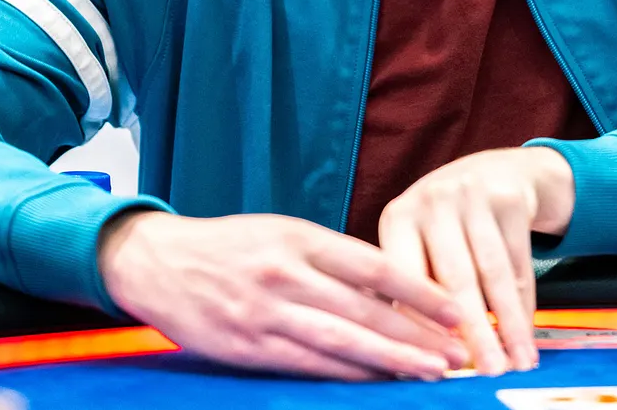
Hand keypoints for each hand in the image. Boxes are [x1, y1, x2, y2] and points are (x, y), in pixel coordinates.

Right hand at [99, 210, 466, 380]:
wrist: (159, 262)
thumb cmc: (230, 246)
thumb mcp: (282, 233)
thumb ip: (330, 258)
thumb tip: (389, 290)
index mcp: (300, 238)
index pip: (374, 265)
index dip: (419, 290)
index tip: (453, 308)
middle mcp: (287, 273)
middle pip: (366, 308)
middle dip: (417, 335)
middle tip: (458, 352)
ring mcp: (267, 312)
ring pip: (342, 341)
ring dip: (392, 360)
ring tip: (431, 371)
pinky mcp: (249, 345)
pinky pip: (308, 364)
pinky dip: (346, 376)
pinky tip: (376, 383)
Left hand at [377, 147, 575, 375]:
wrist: (495, 171)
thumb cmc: (446, 224)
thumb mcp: (418, 241)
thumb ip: (414, 289)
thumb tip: (413, 353)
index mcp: (398, 217)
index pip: (407, 277)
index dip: (421, 321)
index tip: (436, 362)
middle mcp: (432, 200)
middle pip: (455, 277)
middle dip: (475, 331)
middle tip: (489, 372)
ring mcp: (473, 194)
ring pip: (494, 272)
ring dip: (509, 324)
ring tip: (519, 362)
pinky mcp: (509, 197)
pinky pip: (520, 261)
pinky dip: (525, 303)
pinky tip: (528, 333)